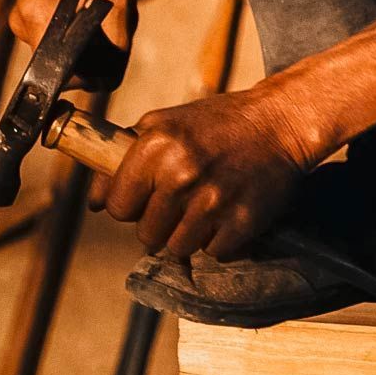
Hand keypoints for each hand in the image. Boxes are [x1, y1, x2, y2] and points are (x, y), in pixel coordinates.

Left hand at [94, 84, 316, 258]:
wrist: (281, 121)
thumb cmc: (219, 122)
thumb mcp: (165, 124)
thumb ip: (124, 158)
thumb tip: (94, 204)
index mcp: (155, 146)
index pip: (117, 206)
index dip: (131, 204)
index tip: (149, 195)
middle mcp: (181, 174)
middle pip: (146, 233)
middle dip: (161, 222)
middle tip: (184, 200)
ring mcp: (213, 201)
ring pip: (177, 249)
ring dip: (189, 235)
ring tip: (206, 208)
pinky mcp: (242, 221)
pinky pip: (213, 253)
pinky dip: (220, 240)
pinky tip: (229, 213)